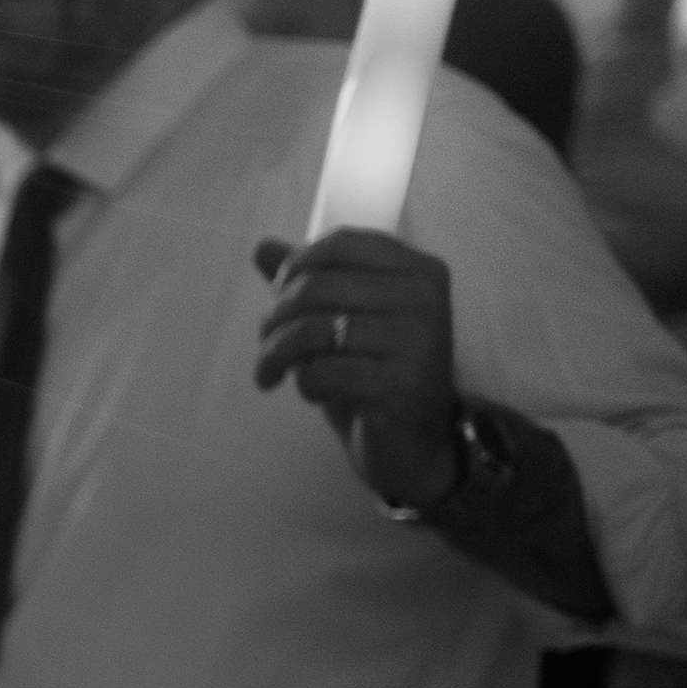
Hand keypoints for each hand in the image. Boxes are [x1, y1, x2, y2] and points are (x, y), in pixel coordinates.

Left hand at [252, 230, 460, 508]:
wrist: (414, 443)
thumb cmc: (376, 372)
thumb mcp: (347, 318)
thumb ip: (311, 280)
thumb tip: (261, 246)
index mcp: (419, 270)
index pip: (340, 244)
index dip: (294, 268)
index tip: (276, 298)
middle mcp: (425, 298)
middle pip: (316, 287)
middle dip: (274, 318)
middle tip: (266, 344)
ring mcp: (419, 342)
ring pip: (312, 331)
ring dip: (275, 355)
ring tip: (270, 372)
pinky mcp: (401, 385)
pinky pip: (322, 373)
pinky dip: (304, 385)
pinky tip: (314, 393)